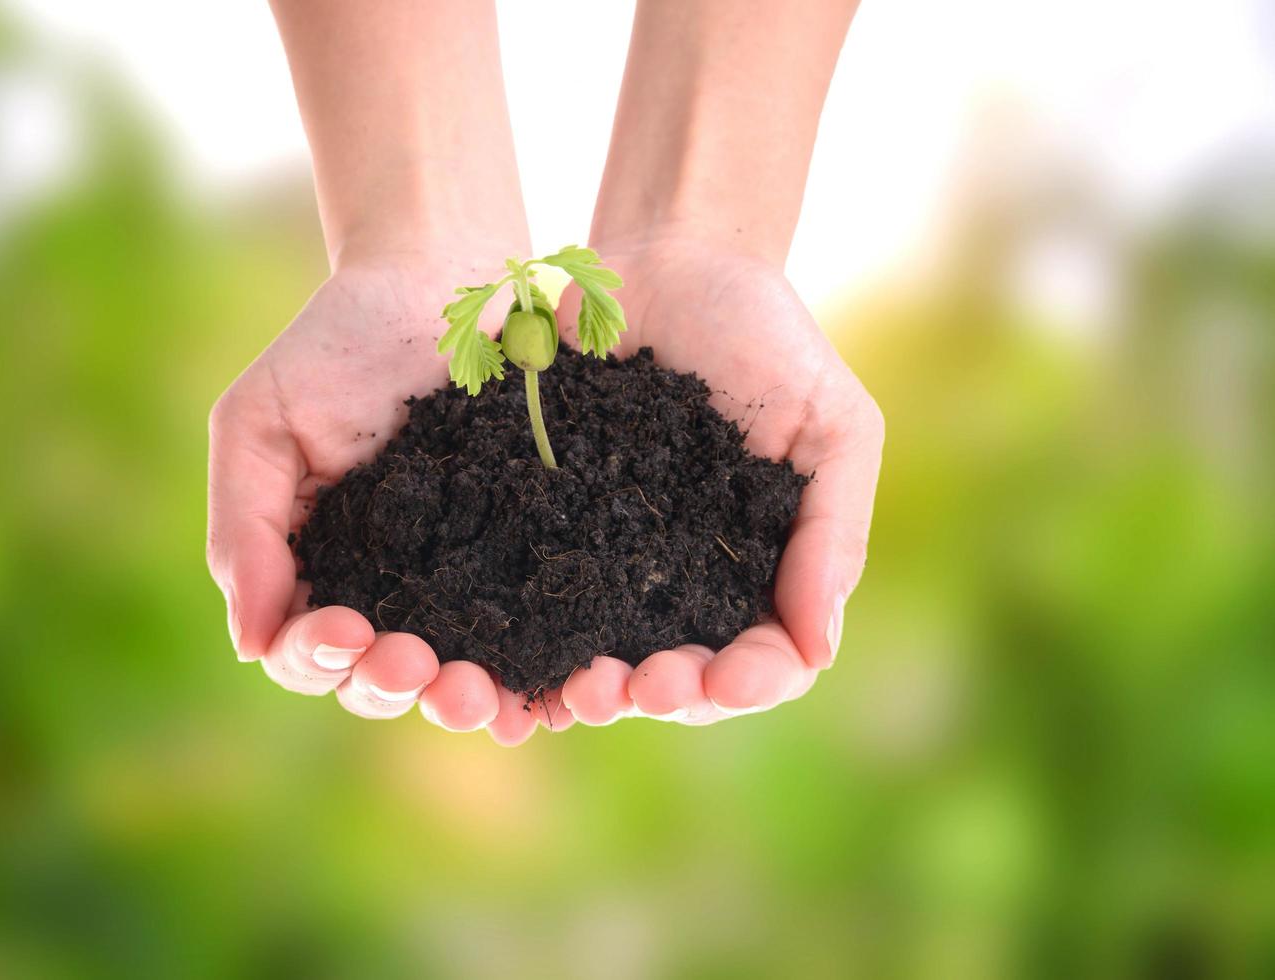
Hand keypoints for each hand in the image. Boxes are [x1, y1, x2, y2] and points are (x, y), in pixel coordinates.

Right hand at [207, 258, 548, 741]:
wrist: (442, 278)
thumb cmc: (336, 346)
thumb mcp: (260, 422)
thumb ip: (243, 527)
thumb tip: (247, 644)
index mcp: (318, 572)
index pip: (305, 649)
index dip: (317, 656)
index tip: (342, 629)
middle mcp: (391, 593)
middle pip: (381, 680)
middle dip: (391, 686)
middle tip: (415, 666)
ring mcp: (466, 584)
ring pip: (459, 673)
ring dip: (462, 699)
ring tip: (476, 694)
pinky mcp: (537, 561)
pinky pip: (539, 635)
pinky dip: (541, 673)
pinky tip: (552, 689)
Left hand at [555, 237, 884, 725]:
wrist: (672, 261)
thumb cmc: (770, 340)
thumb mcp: (833, 425)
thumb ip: (833, 528)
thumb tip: (818, 651)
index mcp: (756, 572)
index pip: (761, 660)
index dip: (745, 685)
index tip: (724, 681)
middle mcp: (677, 582)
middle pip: (673, 675)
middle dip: (657, 695)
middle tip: (631, 689)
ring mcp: (605, 558)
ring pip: (594, 653)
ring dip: (585, 687)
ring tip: (572, 687)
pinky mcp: (538, 520)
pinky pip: (522, 594)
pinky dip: (515, 638)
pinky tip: (501, 655)